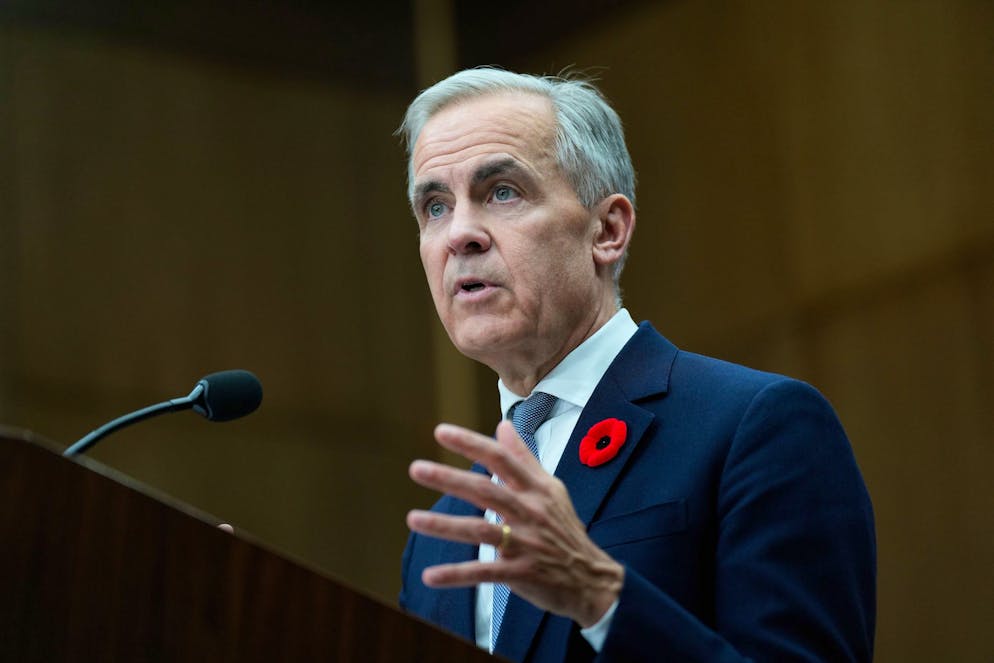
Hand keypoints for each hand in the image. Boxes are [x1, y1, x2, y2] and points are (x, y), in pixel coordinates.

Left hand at [407, 421, 623, 626]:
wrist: (591, 578)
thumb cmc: (565, 529)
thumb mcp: (551, 489)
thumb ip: (523, 458)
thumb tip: (502, 425)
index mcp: (536, 489)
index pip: (500, 459)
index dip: (471, 444)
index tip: (440, 431)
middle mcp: (530, 512)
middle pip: (485, 491)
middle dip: (450, 479)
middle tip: (417, 469)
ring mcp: (525, 543)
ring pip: (480, 531)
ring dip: (445, 526)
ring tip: (412, 519)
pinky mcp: (521, 573)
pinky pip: (484, 573)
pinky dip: (457, 575)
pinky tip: (430, 576)